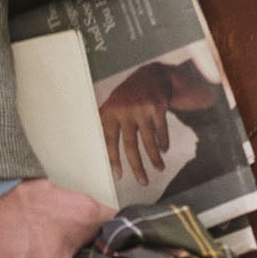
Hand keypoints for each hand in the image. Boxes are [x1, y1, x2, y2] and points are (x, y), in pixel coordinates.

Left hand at [99, 64, 173, 185]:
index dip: (113, 160)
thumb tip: (92, 147)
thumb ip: (104, 123)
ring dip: (155, 158)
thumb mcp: (112, 103)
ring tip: (159, 169)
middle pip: (131, 145)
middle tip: (143, 182)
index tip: (118, 176)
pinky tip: (164, 150)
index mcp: (110, 112)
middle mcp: (125, 110)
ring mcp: (142, 108)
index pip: (109, 141)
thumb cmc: (128, 96)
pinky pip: (161, 132)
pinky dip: (163, 143)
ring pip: (149, 141)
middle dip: (137, 167)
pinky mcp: (158, 107)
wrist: (152, 75)